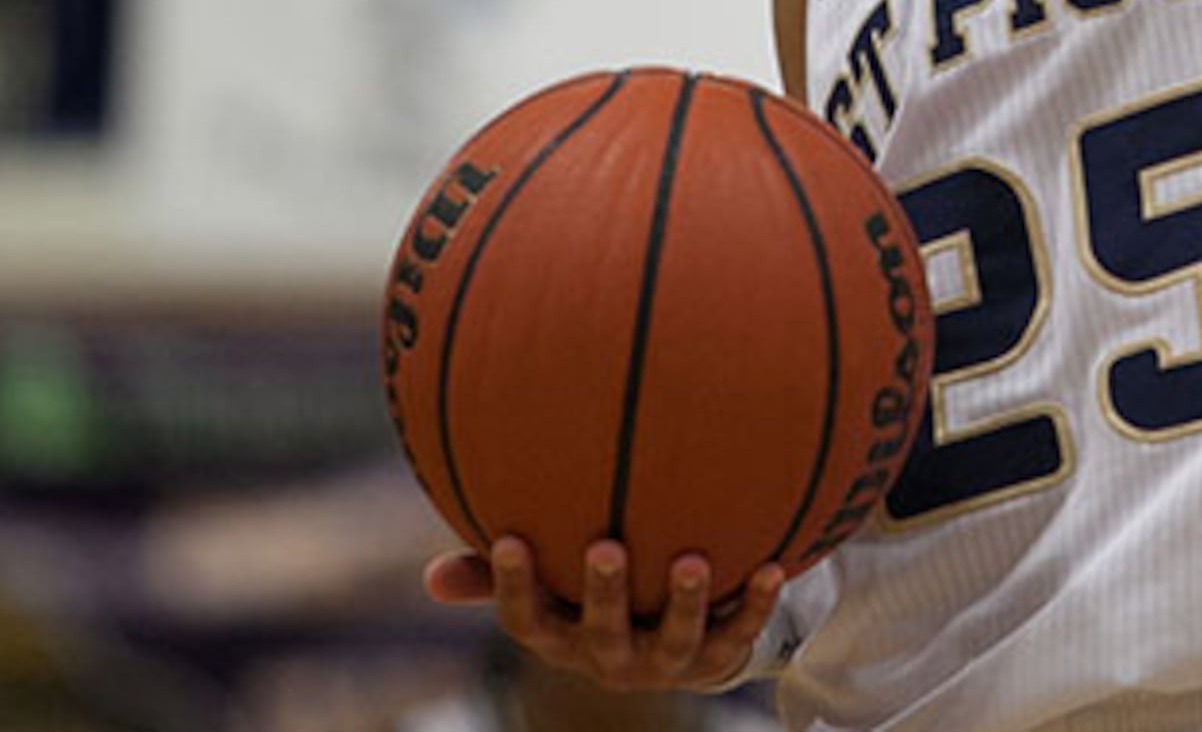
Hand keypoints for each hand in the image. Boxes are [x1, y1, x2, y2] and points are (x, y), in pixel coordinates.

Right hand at [423, 536, 788, 691]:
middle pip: (602, 634)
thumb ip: (496, 574)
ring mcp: (664, 662)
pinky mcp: (713, 659)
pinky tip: (772, 566)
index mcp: (563, 637)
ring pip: (672, 641)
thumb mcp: (549, 587)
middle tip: (606, 548)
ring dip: (683, 603)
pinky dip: (754, 603)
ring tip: (690, 561)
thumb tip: (429, 578)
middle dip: (604, 594)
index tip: (508, 539)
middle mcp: (609, 657)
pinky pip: (737, 634)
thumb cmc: (595, 597)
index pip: (528, 622)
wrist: (675, 646)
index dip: (514, 587)